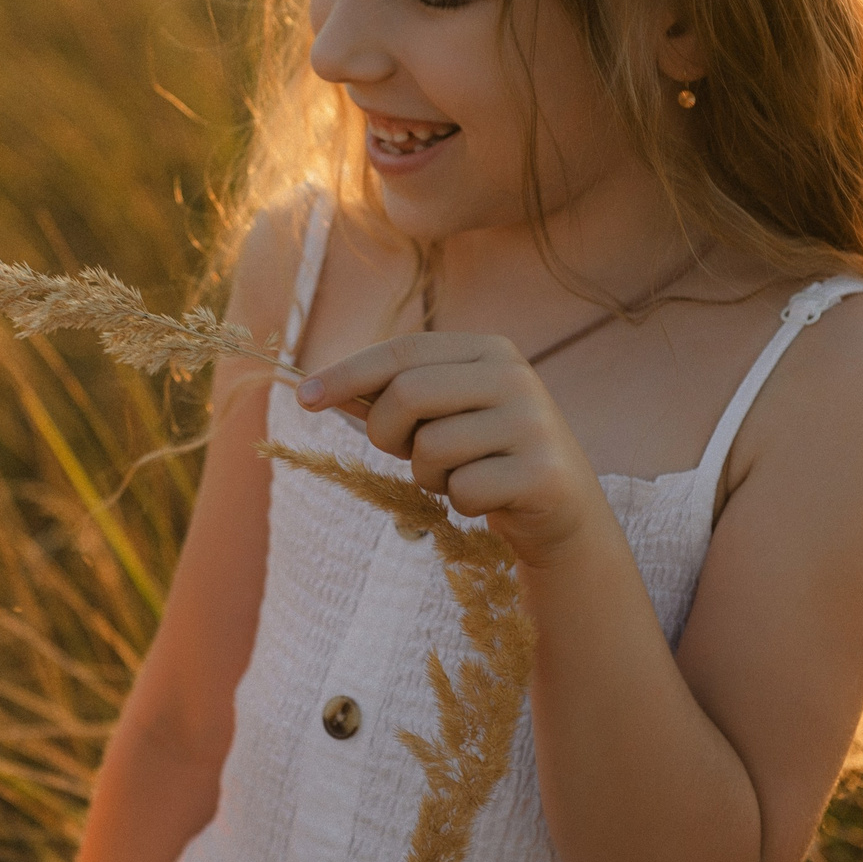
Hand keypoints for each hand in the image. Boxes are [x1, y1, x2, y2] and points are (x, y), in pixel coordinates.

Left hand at [298, 332, 603, 565]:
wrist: (559, 512)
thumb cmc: (484, 458)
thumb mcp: (439, 418)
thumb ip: (388, 398)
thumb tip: (314, 388)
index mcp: (489, 350)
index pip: (404, 351)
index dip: (347, 373)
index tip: (302, 398)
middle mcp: (515, 375)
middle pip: (409, 394)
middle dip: (387, 433)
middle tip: (403, 454)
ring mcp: (533, 422)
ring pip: (432, 448)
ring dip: (428, 476)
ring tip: (458, 477)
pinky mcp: (543, 472)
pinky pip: (463, 492)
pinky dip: (461, 505)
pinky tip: (489, 500)